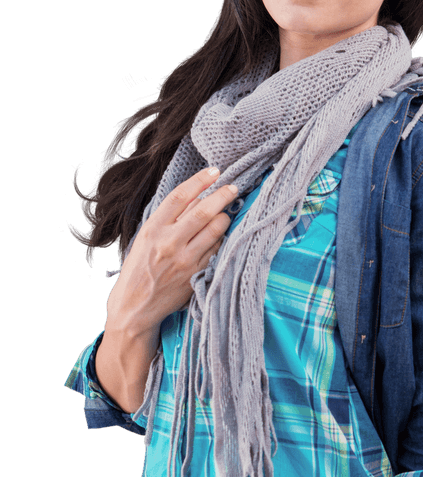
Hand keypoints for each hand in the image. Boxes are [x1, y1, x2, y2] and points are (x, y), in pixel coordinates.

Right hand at [106, 167, 237, 336]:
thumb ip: (168, 219)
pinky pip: (216, 249)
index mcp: (153, 228)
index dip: (200, 180)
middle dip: (222, 195)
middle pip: (203, 211)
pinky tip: (221, 234)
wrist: (135, 305)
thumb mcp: (145, 238)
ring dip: (225, 217)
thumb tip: (196, 197)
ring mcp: (184, 259)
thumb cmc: (139, 268)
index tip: (214, 171)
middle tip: (234, 187)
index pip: (180, 196)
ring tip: (227, 211)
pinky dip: (222, 238)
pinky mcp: (196, 273)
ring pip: (215, 230)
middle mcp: (169, 242)